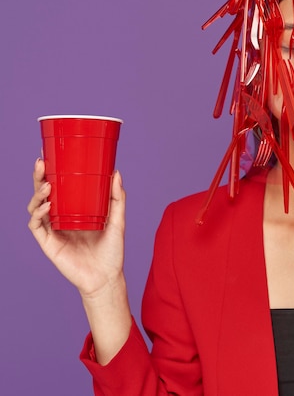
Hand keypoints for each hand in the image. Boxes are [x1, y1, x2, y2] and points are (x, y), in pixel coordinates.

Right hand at [27, 158, 126, 299]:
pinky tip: (46, 206)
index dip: (52, 172)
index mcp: (74, 210)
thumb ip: (117, 197)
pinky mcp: (49, 244)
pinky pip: (37, 227)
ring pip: (36, 207)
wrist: (107, 277)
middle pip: (43, 194)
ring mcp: (53, 230)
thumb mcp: (118, 219)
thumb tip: (116, 172)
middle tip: (41, 162)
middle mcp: (60, 218)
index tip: (51, 155)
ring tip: (47, 184)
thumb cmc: (112, 250)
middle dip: (39, 177)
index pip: (59, 187)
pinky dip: (38, 214)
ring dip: (38, 194)